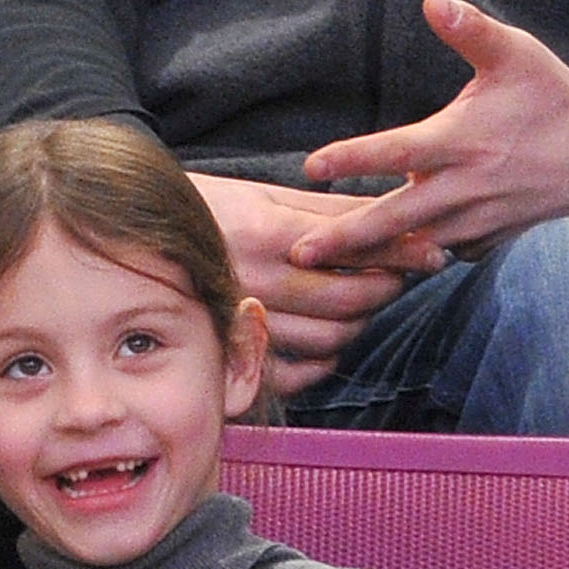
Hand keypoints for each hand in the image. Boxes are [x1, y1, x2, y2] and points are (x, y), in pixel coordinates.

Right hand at [190, 176, 441, 396]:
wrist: (136, 236)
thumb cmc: (207, 207)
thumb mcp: (266, 194)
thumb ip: (329, 208)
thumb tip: (391, 211)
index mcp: (267, 234)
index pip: (356, 249)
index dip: (402, 252)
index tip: (433, 251)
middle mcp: (257, 281)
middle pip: (350, 301)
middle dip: (386, 289)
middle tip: (398, 277)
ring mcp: (242, 321)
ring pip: (329, 339)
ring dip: (359, 324)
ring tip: (362, 304)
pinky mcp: (230, 351)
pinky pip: (294, 374)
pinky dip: (322, 363)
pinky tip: (327, 342)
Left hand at [288, 0, 568, 266]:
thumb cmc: (556, 100)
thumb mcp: (518, 55)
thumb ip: (471, 30)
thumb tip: (431, 0)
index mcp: (463, 140)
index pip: (397, 151)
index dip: (353, 158)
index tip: (311, 167)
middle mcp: (466, 186)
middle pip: (394, 217)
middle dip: (345, 238)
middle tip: (299, 253)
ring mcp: (478, 221)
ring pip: (415, 245)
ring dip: (371, 258)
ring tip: (324, 271)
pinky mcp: (489, 242)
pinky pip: (442, 256)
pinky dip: (411, 263)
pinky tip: (376, 271)